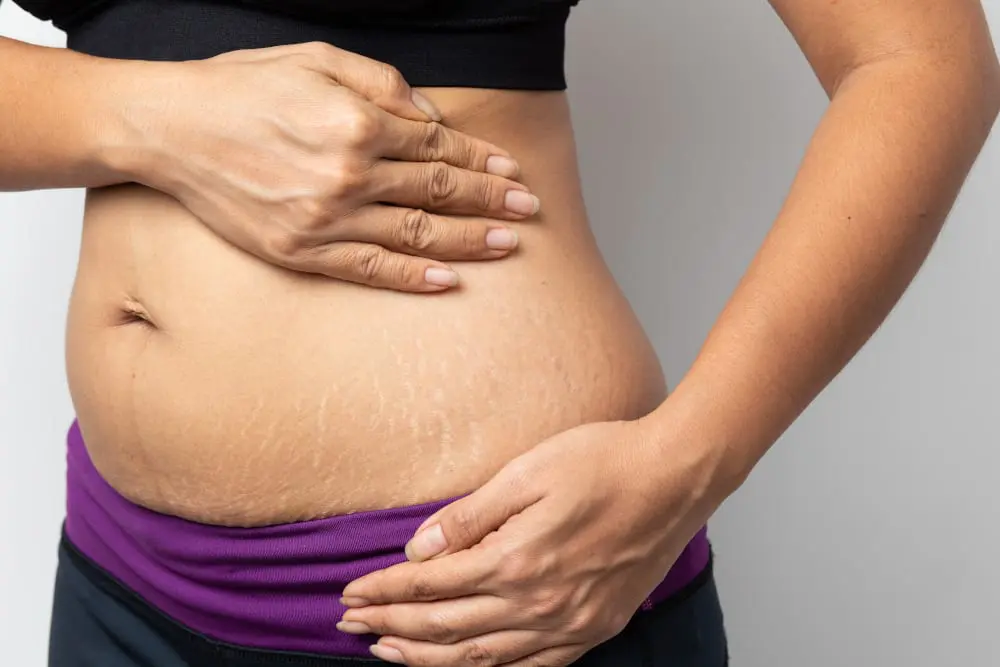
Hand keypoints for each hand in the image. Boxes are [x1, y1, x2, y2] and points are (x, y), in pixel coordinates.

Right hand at [119, 42, 535, 291]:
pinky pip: (371, 269)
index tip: (511, 171)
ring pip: (416, 235)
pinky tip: (449, 281)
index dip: (481, 161)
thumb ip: (382, 85)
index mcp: (358, 124)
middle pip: (438, 193)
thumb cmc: (242, 88)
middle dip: (491, 201)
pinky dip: (413, 276)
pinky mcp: (302, 252)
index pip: (439, 147)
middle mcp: (350, 174)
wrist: (170, 129)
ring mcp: (326, 219)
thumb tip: (431, 116)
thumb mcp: (316, 61)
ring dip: (469, 241)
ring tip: (507, 246)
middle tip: (528, 211)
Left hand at [338, 419, 719, 665]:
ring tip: (388, 653)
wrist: (674, 479)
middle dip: (390, 625)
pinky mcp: (592, 630)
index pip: (429, 585)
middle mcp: (538, 604)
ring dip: (426, 657)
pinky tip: (464, 666)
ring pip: (479, 657)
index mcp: (516, 560)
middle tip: (350, 625)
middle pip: (444, 626)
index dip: (384, 590)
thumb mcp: (527, 472)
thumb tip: (419, 549)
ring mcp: (567, 624)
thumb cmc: (604, 462)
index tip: (350, 592)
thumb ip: (470, 516)